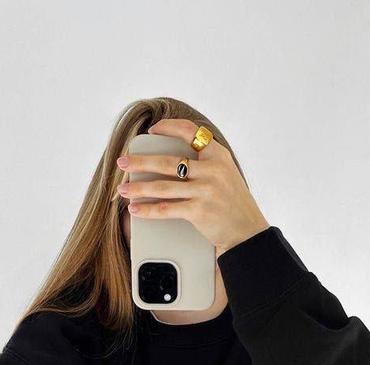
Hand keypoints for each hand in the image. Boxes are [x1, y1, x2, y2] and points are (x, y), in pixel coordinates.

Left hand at [116, 117, 269, 257]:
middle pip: (167, 162)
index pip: (190, 131)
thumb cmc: (233, 205)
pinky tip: (135, 209)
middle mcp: (212, 169)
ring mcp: (206, 190)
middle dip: (140, 162)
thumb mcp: (226, 174)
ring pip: (162, 187)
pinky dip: (148, 210)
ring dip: (138, 188)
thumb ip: (205, 163)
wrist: (248, 232)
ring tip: (122, 189)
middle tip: (121, 162)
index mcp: (218, 155)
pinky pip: (167, 209)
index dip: (168, 127)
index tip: (152, 130)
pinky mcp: (199, 210)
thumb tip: (172, 161)